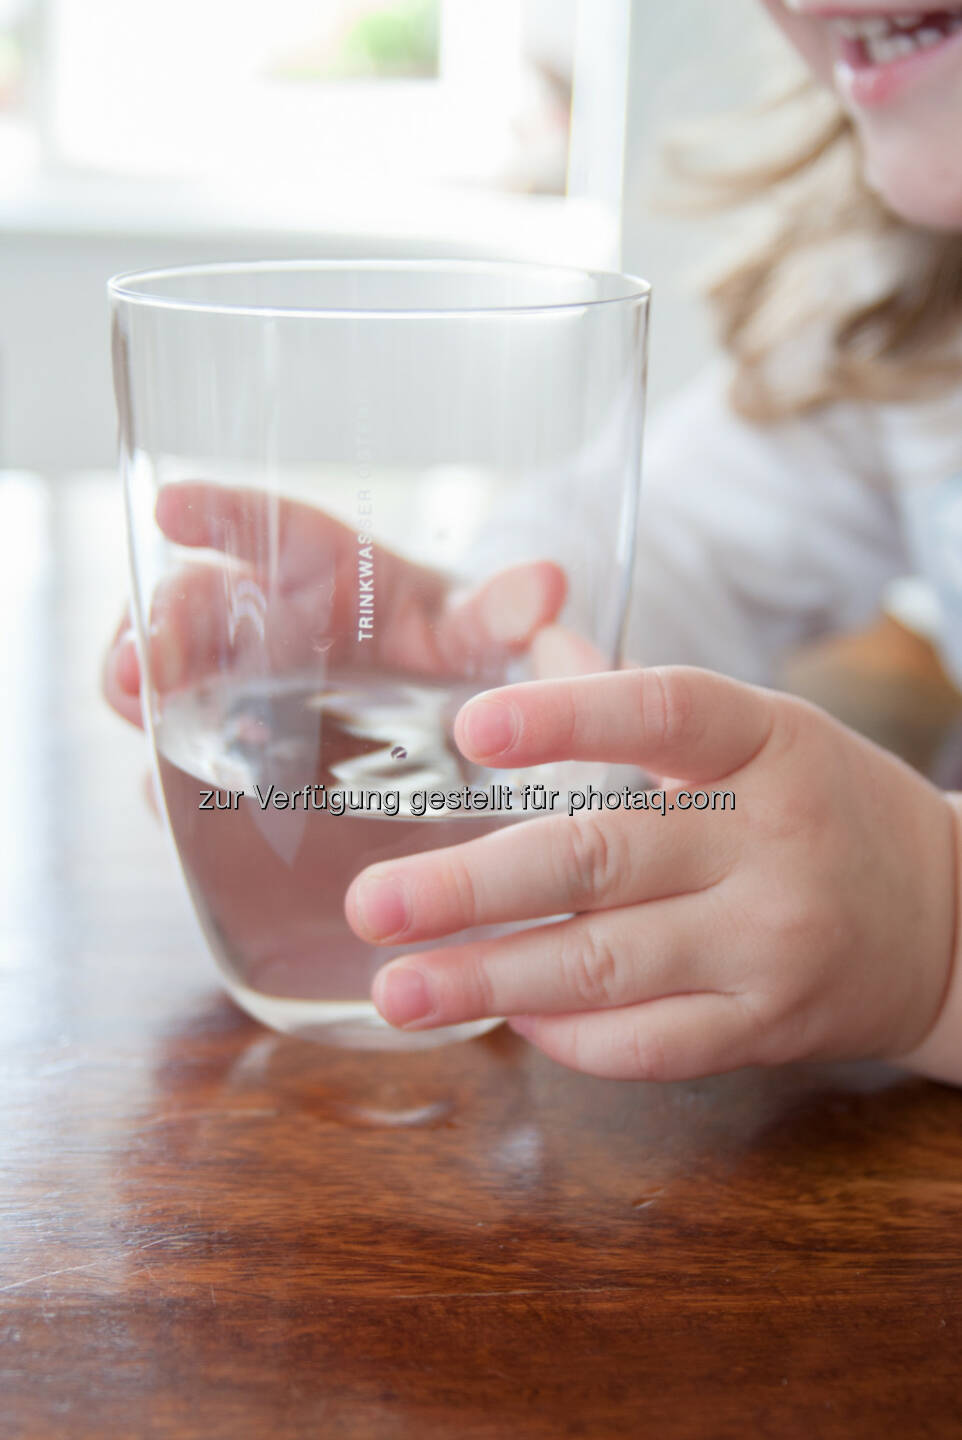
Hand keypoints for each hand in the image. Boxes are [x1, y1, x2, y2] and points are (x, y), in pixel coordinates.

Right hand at [102, 481, 567, 729]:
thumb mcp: (478, 622)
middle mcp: (261, 618)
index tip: (171, 510)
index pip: (259, 522)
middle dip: (157, 625)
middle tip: (144, 662)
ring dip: (140, 690)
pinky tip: (166, 794)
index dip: (216, 514)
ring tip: (136, 708)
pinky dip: (168, 772)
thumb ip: (506, 608)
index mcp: (319, 566)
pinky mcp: (232, 756)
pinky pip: (182, 758)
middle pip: (188, 606)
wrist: (438, 705)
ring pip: (162, 677)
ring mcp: (234, 688)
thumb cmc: (449, 641)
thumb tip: (546, 587)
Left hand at [346, 666, 961, 1082]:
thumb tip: (532, 636)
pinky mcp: (766, 1027)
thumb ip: (635, 698)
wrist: (945, 921)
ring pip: (608, 964)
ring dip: (488, 980)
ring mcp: (771, 943)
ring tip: (397, 990)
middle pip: (603, 857)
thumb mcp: (758, 731)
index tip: (472, 727)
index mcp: (765, 740)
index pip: (663, 711)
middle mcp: (771, 840)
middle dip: (472, 887)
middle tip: (372, 904)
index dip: (568, 714)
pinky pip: (648, 1043)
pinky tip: (503, 1017)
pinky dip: (565, 1035)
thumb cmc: (822, 807)